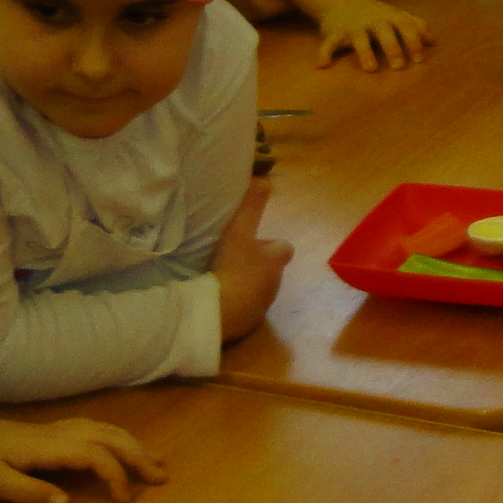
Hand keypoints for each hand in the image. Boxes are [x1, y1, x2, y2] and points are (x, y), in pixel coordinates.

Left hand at [0, 415, 166, 502]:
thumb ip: (31, 493)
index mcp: (48, 446)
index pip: (95, 455)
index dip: (116, 476)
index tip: (125, 501)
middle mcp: (58, 433)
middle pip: (109, 437)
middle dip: (138, 455)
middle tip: (163, 477)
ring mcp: (56, 428)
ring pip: (105, 429)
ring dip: (132, 444)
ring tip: (155, 460)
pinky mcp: (51, 431)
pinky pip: (94, 428)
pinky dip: (116, 436)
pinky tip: (122, 445)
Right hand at [214, 190, 292, 341]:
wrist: (218, 311)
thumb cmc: (232, 267)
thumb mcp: (239, 231)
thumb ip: (251, 205)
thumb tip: (264, 178)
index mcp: (276, 261)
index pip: (285, 248)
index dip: (272, 244)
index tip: (252, 241)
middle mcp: (275, 284)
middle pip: (270, 269)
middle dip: (256, 264)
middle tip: (230, 257)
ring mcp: (262, 306)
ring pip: (257, 289)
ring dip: (244, 283)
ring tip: (220, 277)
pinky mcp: (247, 323)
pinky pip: (244, 309)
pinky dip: (235, 302)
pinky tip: (216, 297)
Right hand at [312, 0, 430, 71]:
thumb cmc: (374, 13)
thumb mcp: (395, 15)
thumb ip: (415, 26)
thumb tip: (433, 42)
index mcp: (389, 17)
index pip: (405, 25)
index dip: (413, 41)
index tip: (419, 59)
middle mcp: (372, 20)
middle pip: (384, 31)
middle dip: (392, 47)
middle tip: (399, 65)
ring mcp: (352, 26)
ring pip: (358, 38)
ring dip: (364, 52)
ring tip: (371, 68)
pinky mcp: (334, 33)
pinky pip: (329, 43)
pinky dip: (324, 53)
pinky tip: (322, 65)